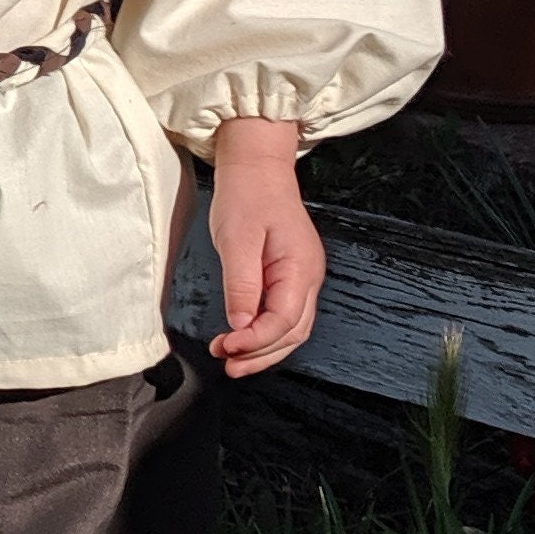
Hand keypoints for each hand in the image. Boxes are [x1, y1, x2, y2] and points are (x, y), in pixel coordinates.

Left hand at [207, 118, 324, 377]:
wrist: (258, 167)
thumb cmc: (247, 195)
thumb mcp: (237, 238)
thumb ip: (241, 283)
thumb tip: (240, 324)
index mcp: (300, 268)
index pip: (283, 321)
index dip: (255, 342)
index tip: (225, 348)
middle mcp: (309, 277)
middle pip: (292, 333)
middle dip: (261, 355)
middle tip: (227, 366)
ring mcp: (303, 277)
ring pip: (291, 328)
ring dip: (263, 349)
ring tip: (231, 361)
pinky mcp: (291, 275)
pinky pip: (284, 314)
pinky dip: (265, 332)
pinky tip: (243, 338)